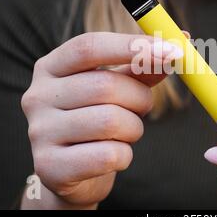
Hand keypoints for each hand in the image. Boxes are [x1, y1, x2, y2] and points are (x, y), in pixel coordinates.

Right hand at [21, 32, 182, 208]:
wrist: (71, 173)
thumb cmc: (97, 121)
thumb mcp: (116, 88)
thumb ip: (141, 68)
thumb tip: (179, 43)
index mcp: (50, 67)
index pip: (89, 46)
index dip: (133, 46)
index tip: (173, 50)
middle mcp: (37, 96)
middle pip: (105, 85)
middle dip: (139, 98)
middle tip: (143, 107)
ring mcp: (39, 132)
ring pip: (110, 121)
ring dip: (133, 128)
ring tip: (125, 133)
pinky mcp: (49, 166)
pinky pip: (108, 155)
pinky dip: (124, 156)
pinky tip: (113, 156)